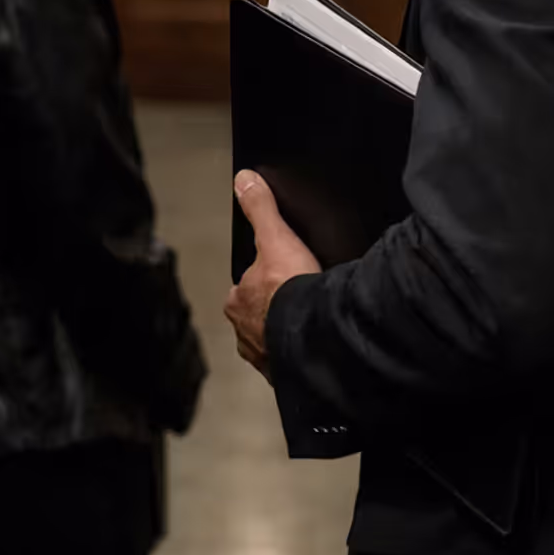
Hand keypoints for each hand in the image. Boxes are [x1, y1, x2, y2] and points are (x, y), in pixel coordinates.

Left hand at [225, 168, 319, 381]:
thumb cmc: (292, 290)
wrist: (316, 337)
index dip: (264, 283)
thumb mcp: (277, 237)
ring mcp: (264, 357)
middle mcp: (245, 333)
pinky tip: (316, 348)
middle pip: (258, 317)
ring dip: (287, 336)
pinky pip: (291, 363)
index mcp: (237, 302)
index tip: (282, 281)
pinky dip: (301, 357)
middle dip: (275, 313)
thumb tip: (245, 179)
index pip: (246, 288)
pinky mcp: (285, 375)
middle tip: (300, 304)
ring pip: (273, 342)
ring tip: (310, 326)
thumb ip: (261, 209)